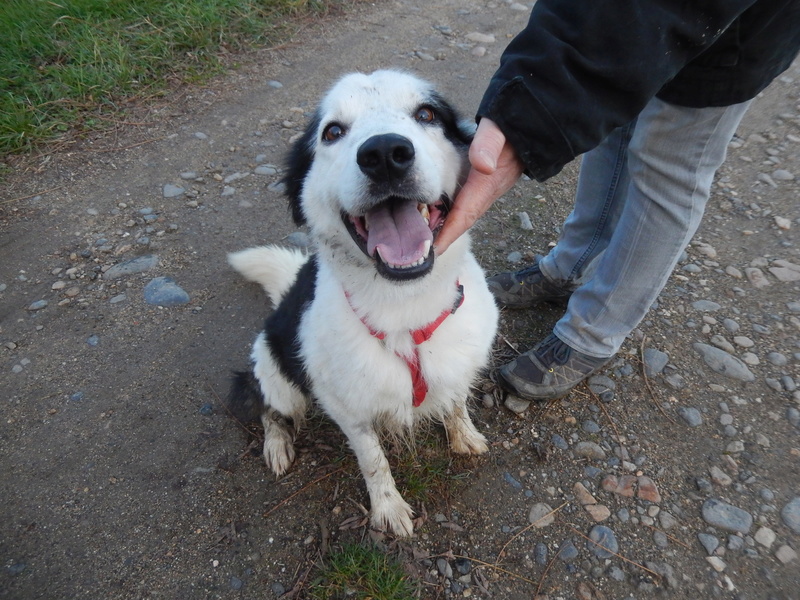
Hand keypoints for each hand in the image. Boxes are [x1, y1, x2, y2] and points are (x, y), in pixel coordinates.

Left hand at [435, 118, 523, 253]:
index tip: (434, 249)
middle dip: (446, 236)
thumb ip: (488, 144)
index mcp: (488, 181)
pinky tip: (440, 213)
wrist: (534, 118)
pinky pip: (470, 202)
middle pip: (465, 218)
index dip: (450, 232)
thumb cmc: (510, 121)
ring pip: (468, 212)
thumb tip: (483, 166)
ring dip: (450, 226)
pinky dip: (455, 212)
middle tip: (423, 250)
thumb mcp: (497, 128)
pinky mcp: (489, 181)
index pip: (466, 213)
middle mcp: (490, 189)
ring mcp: (491, 187)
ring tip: (427, 238)